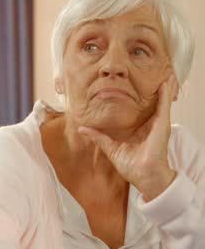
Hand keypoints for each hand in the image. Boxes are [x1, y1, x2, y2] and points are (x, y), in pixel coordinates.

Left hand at [78, 75, 177, 201]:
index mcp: (141, 129)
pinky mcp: (162, 124)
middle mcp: (151, 125)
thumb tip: (82, 128)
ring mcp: (158, 124)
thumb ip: (99, 137)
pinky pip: (164, 106)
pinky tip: (165, 83)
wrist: (143, 175)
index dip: (139, 98)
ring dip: (164, 88)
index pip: (141, 110)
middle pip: (153, 103)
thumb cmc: (132, 166)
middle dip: (155, 90)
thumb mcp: (111, 148)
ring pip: (162, 101)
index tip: (134, 85)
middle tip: (155, 74)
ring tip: (166, 74)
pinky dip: (165, 94)